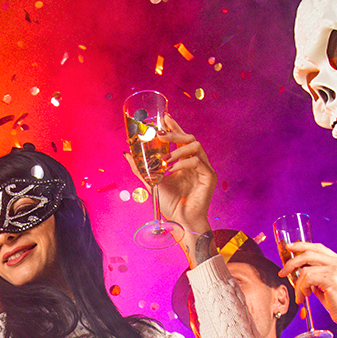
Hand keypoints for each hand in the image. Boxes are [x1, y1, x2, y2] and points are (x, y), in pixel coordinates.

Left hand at [149, 116, 217, 234]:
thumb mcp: (151, 182)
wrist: (180, 220)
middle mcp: (196, 162)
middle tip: (161, 134)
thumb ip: (140, 168)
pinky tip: (173, 169)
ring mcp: (204, 168)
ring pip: (196, 145)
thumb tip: (126, 154)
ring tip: (165, 159)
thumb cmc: (169, 203)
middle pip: (189, 137)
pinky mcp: (209, 176)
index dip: (174, 127)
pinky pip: (198, 161)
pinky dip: (183, 163)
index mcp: (184, 161)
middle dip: (175, 133)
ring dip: (178, 149)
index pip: (181, 139)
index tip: (164, 117)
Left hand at [278, 241, 336, 323]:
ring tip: (301, 295)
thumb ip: (315, 275)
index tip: (289, 248)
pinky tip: (307, 296)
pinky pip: (308, 278)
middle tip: (283, 272)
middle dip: (291, 262)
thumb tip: (297, 271)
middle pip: (308, 253)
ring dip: (298, 284)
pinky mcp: (332, 278)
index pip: (317, 247)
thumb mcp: (326, 285)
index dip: (301, 246)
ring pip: (305, 268)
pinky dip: (302, 288)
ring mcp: (336, 269)